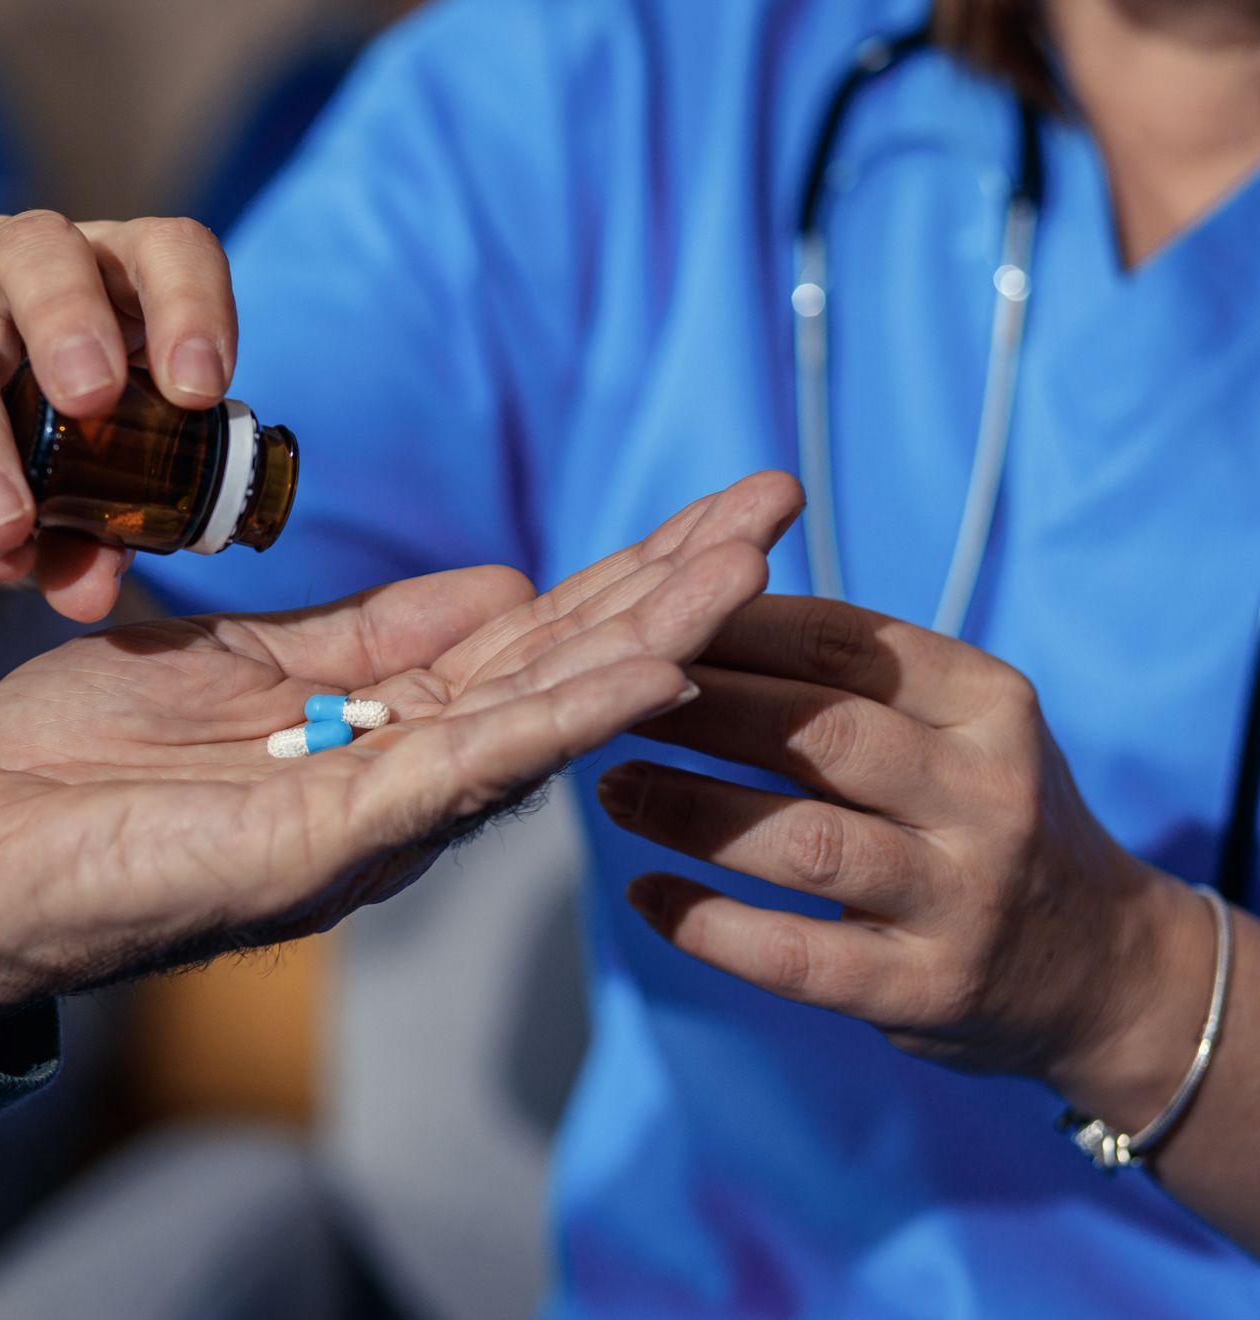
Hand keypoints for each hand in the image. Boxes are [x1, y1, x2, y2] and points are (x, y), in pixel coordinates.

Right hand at [0, 211, 236, 618]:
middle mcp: (9, 277)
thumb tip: (97, 588)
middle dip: (69, 319)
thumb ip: (109, 537)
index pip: (161, 249)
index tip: (203, 389)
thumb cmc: (55, 481)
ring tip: (15, 524)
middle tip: (96, 399)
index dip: (189, 300)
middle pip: (36, 249)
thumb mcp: (103, 506)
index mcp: (106, 281)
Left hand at [0, 472, 804, 1039]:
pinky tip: (639, 676)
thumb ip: (365, 634)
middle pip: (558, 675)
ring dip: (644, 645)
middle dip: (670, 594)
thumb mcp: (236, 662)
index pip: (528, 641)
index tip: (716, 507)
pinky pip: (452, 777)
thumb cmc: (84, 765)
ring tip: (746, 574)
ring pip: (532, 724)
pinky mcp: (313, 851)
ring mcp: (365, 824)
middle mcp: (396, 786)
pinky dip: (551, 725)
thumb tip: (504, 583)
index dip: (624, 574)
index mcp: (379, 734)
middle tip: (779, 508)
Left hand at [598, 595, 1212, 1122]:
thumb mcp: (955, 727)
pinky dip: (707, 927)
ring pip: (805, 843)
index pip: (840, 641)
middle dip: (700, 711)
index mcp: (988, 703)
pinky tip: (643, 896)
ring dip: (690, 812)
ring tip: (611, 789)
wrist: (1101, 970)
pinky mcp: (925, 989)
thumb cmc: (984, 817)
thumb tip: (693, 613)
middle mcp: (987, 794)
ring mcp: (962, 898)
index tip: (642, 625)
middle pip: (820, 732)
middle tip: (609, 703)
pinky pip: (797, 957)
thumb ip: (850, 679)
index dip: (728, 628)